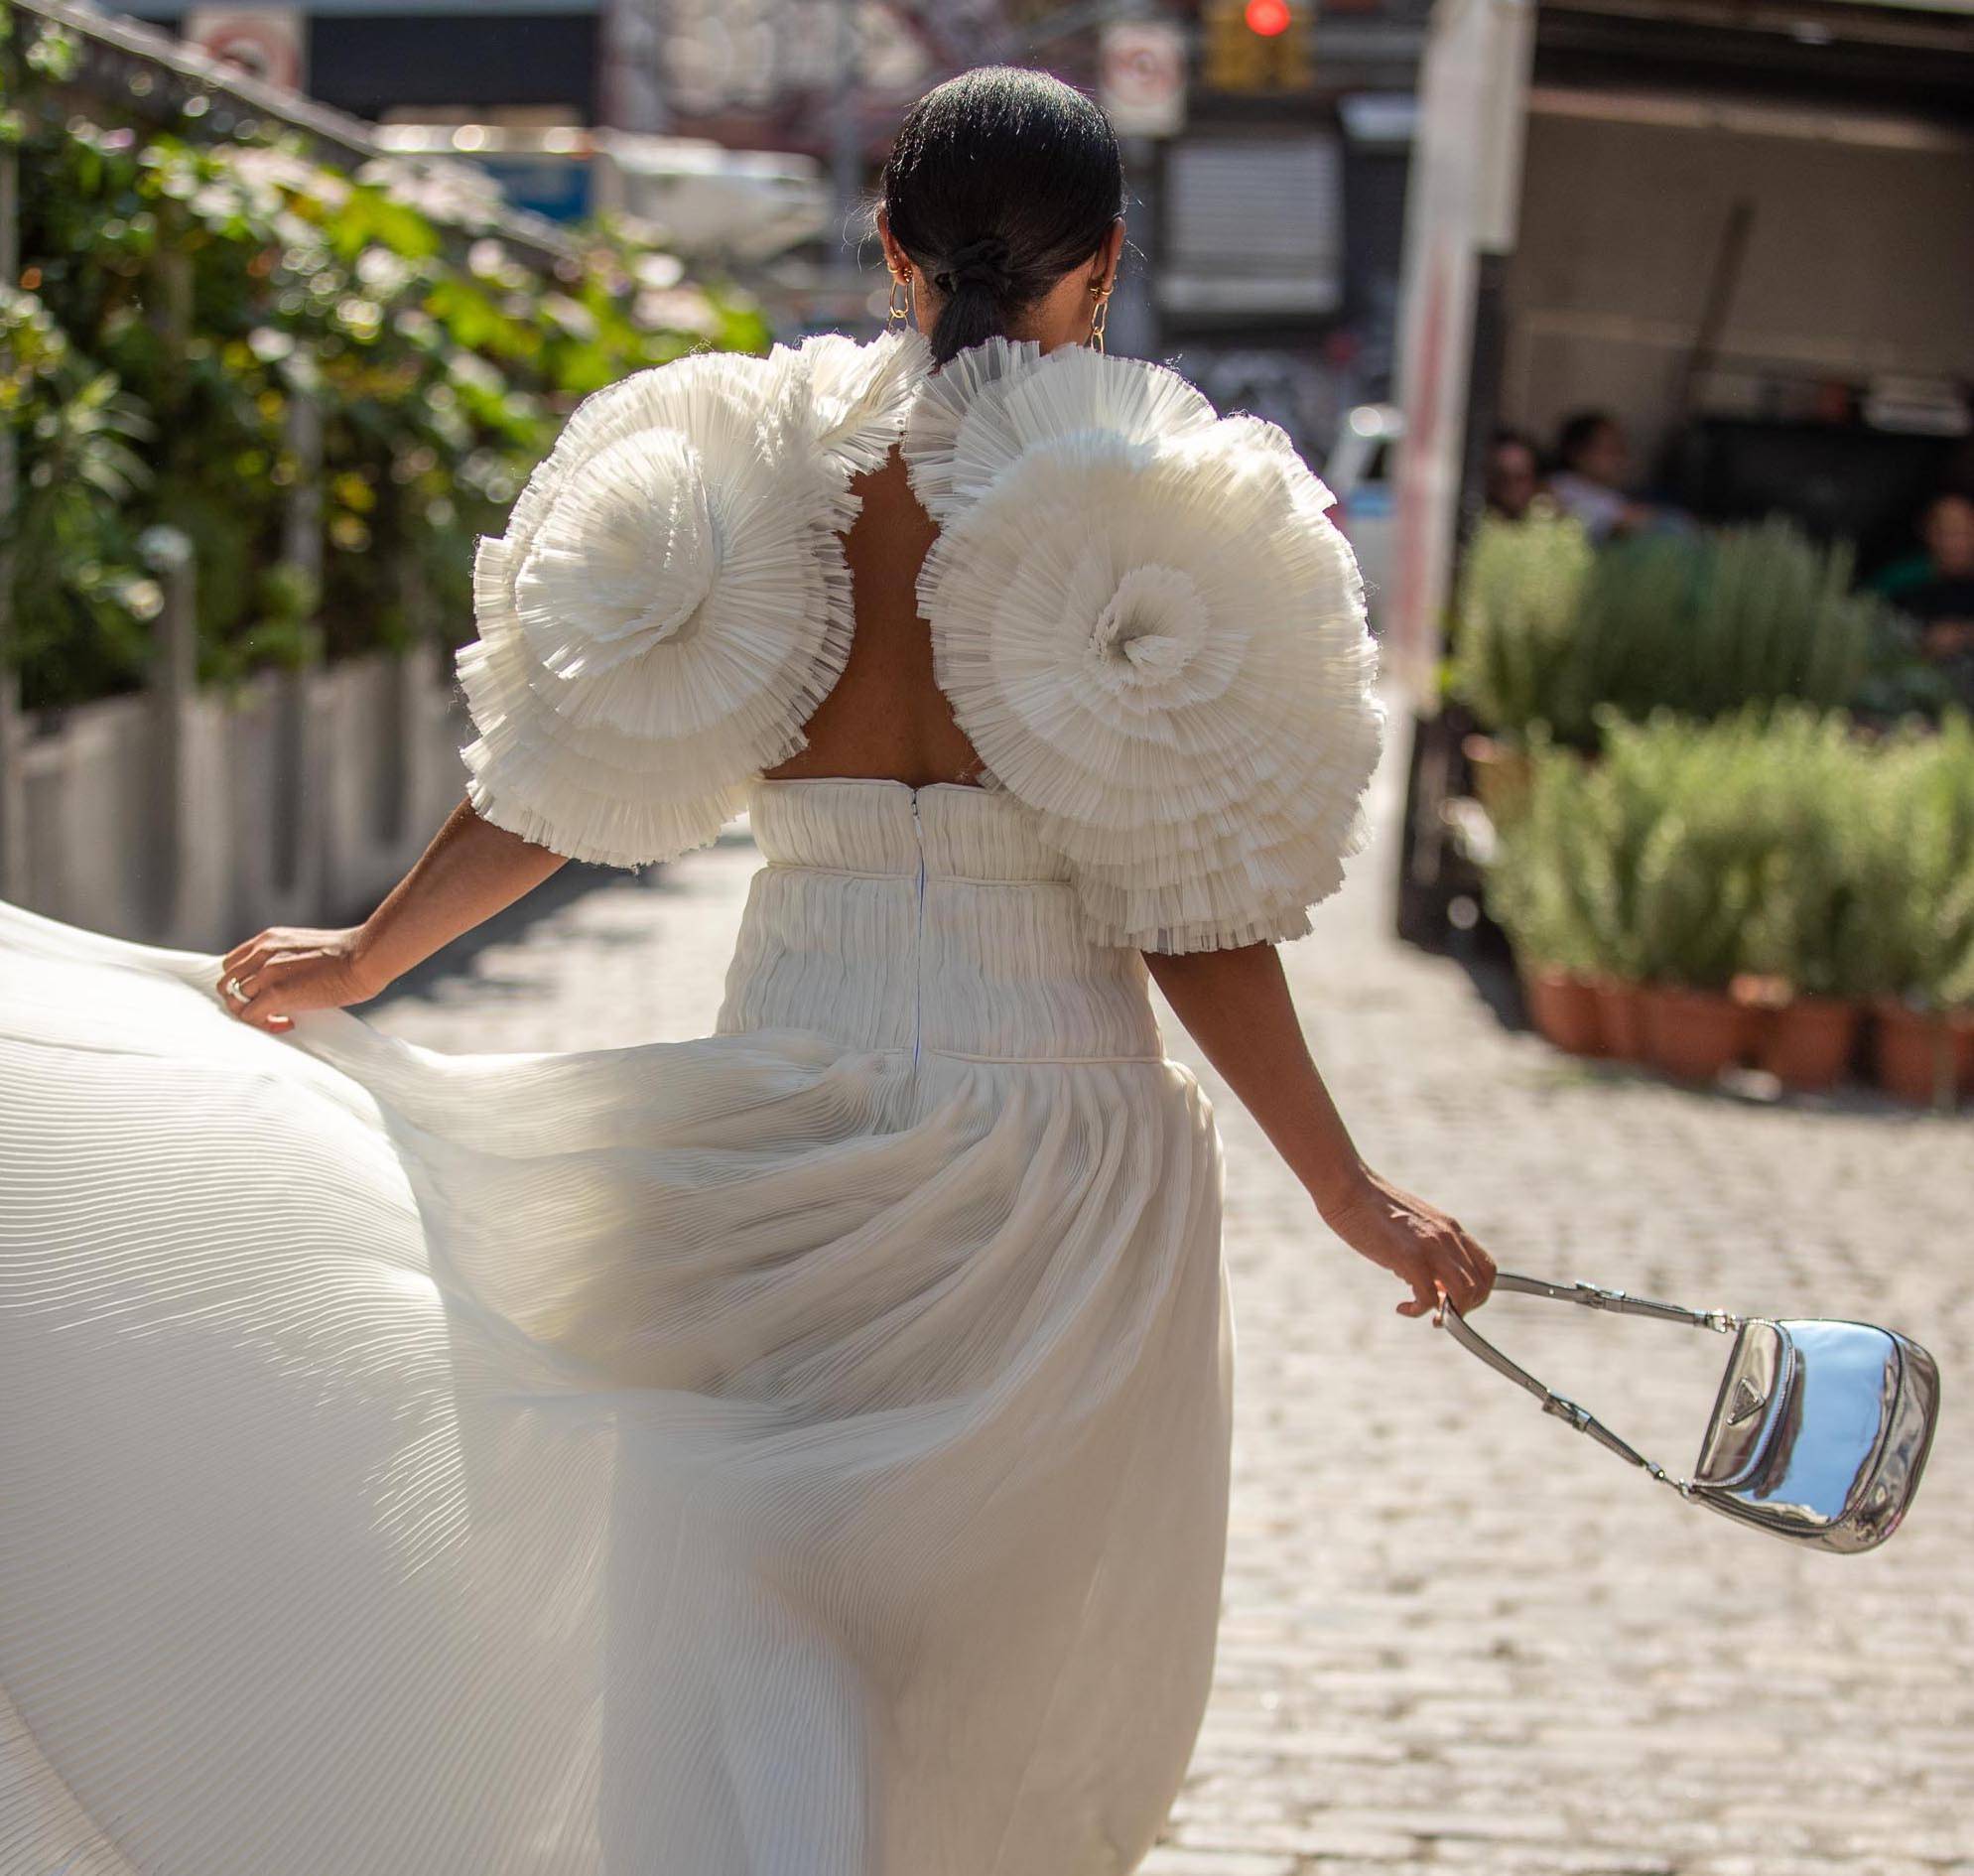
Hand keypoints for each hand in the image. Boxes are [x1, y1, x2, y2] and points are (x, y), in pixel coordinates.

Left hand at [216, 925, 382, 1032]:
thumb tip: (289, 982)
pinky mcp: (275, 992)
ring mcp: (266, 972)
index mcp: (269, 939)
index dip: (244, 982)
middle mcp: (261, 952)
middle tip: (269, 1010)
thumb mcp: (307, 947)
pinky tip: (288, 1023)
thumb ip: (288, 959)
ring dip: (252, 1014)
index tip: (264, 994)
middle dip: (243, 1000)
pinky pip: (250, 1016)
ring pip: (234, 1001)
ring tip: (278, 1018)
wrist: (365, 956)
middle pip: (227, 983)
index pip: (233, 963)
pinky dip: (265, 1024)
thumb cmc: (350, 954)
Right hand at [1318, 1166, 1496, 1319]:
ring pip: (1465, 1292)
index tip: (1455, 1302)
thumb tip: (1428, 1284)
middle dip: (1466, 1307)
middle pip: (1482, 1283)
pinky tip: (1402, 1308)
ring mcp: (1431, 1246)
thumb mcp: (1412, 1228)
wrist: (1348, 1187)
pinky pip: (1428, 1297)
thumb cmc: (1370, 1208)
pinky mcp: (1409, 1256)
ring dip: (1450, 1313)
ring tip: (1429, 1316)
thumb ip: (1427, 1251)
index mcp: (1450, 1228)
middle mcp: (1448, 1236)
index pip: (1486, 1267)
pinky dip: (1419, 1311)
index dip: (1478, 1292)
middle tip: (1442, 1314)